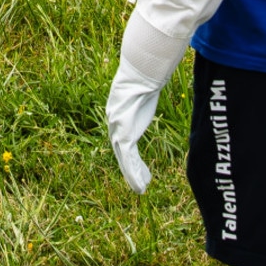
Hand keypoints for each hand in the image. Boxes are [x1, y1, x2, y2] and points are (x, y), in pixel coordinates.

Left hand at [105, 61, 165, 192]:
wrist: (139, 77)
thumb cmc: (143, 78)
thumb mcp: (141, 89)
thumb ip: (143, 93)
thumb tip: (151, 83)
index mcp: (117, 114)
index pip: (121, 137)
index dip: (127, 151)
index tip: (134, 160)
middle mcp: (115, 124)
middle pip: (121, 152)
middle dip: (129, 167)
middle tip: (137, 179)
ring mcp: (118, 131)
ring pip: (125, 160)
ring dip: (132, 176)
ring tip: (140, 189)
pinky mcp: (125, 136)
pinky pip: (130, 160)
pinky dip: (134, 174)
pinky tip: (140, 185)